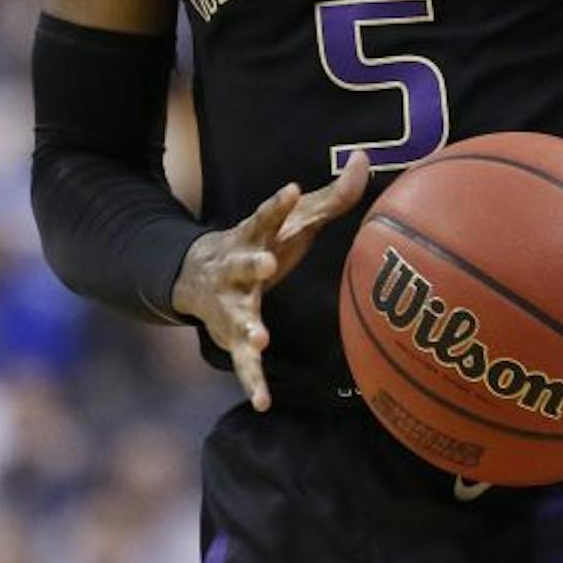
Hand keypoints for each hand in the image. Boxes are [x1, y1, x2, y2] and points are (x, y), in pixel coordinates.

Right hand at [170, 152, 369, 409]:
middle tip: (267, 264)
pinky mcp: (230, 337)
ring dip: (247, 327)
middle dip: (252, 264)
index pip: (266, 216)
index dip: (277, 204)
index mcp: (254, 236)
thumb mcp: (295, 219)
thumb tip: (365, 159)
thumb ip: (332, 196)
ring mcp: (230, 305)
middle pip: (243, 264)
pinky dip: (252, 382)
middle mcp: (236, 268)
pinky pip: (242, 363)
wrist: (196, 274)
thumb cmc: (262, 242)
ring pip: (237, 316)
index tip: (290, 190)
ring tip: (261, 338)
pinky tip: (263, 403)